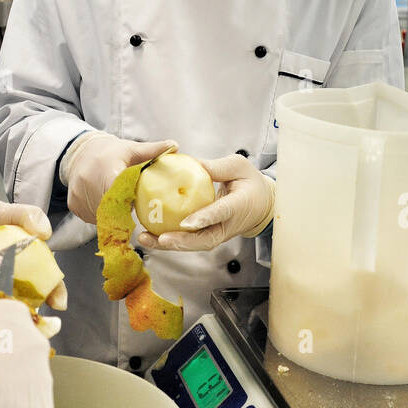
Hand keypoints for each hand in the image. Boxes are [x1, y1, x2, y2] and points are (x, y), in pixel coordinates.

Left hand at [0, 184, 66, 309]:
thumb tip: (45, 233)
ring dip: (3, 314)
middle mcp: (6, 278)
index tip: (58, 303)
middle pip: (25, 299)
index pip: (44, 280)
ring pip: (0, 306)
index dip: (55, 292)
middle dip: (30, 312)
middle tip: (29, 320)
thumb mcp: (2, 210)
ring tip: (2, 320)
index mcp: (22, 261)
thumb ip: (26, 215)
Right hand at [60, 131, 176, 224]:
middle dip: (123, 212)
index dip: (130, 202)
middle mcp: (89, 184)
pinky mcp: (74, 205)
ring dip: (112, 216)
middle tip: (131, 209)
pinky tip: (107, 207)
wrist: (81, 152)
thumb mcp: (132, 149)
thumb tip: (175, 145)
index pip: (121, 194)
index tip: (136, 203)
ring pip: (101, 216)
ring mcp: (79, 196)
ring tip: (119, 207)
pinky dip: (101, 216)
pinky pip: (91, 218)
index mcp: (107, 170)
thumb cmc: (110, 152)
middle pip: (112, 209)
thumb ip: (153, 150)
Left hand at [138, 154, 274, 252]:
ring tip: (146, 238)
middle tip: (161, 239)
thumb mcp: (239, 166)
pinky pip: (189, 241)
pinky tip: (149, 235)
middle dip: (182, 242)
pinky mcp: (209, 236)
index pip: (221, 213)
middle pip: (204, 239)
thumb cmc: (250, 182)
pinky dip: (169, 240)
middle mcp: (227, 225)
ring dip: (170, 245)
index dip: (204, 218)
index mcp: (238, 205)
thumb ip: (217, 167)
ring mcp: (218, 234)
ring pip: (194, 244)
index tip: (187, 222)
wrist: (261, 205)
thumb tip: (193, 163)